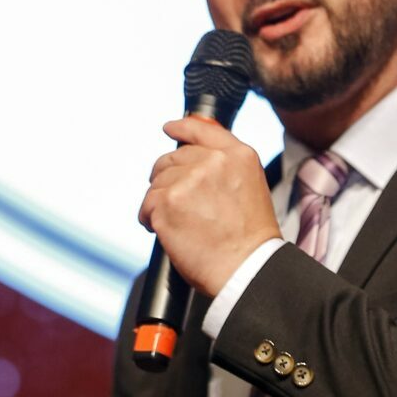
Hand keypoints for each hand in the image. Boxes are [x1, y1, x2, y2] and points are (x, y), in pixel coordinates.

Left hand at [139, 116, 281, 297]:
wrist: (247, 268)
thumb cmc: (250, 238)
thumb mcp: (250, 186)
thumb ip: (226, 165)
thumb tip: (192, 152)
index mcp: (238, 155)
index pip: (201, 129)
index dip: (182, 128)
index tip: (169, 129)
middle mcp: (213, 161)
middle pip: (172, 158)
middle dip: (169, 179)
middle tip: (180, 204)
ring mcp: (188, 180)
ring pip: (157, 182)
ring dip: (160, 201)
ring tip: (177, 222)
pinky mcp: (167, 203)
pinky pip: (146, 205)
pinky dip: (150, 219)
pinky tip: (165, 231)